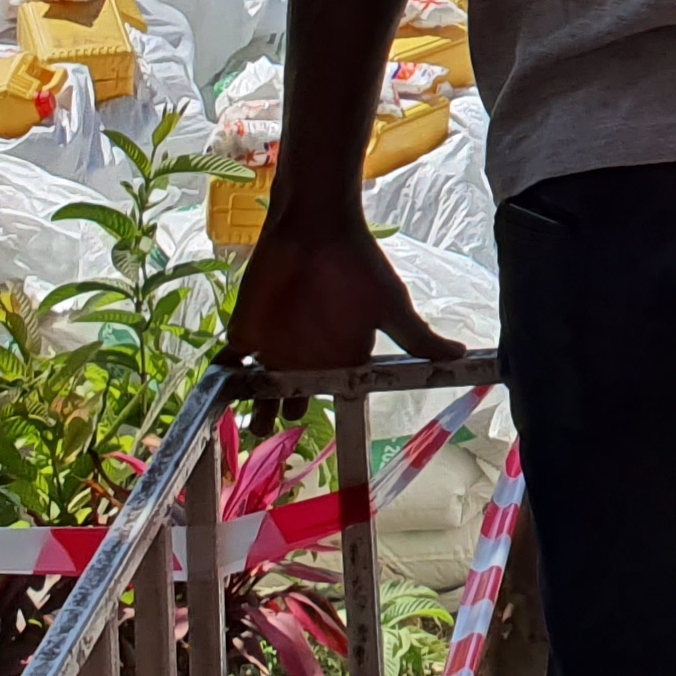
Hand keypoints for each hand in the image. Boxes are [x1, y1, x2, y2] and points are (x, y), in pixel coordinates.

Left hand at [222, 217, 454, 419]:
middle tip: (278, 445)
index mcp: (341, 355)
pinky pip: (227, 366)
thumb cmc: (358, 267)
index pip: (334, 394)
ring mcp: (274, 347)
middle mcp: (307, 357)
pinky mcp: (245, 333)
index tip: (323, 441)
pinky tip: (212, 401)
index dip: (328, 415)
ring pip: (260, 391)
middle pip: (294, 398)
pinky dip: (219, 382)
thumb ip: (419, 339)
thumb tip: (462, 357)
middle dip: (286, 417)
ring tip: (252, 433)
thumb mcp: (391, 306)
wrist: (315, 230)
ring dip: (253, 410)